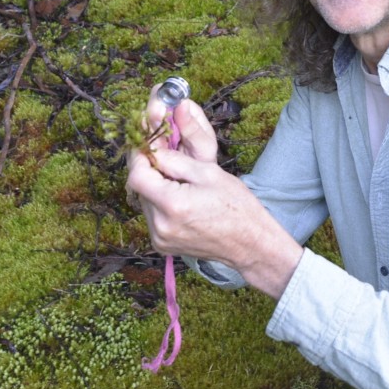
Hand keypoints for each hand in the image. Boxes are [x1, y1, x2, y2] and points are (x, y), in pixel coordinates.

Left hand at [125, 91, 302, 298]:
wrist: (251, 244)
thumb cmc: (237, 206)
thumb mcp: (208, 172)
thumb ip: (175, 158)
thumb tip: (153, 144)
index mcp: (173, 204)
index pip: (136, 174)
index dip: (140, 155)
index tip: (149, 143)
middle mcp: (160, 225)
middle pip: (139, 187)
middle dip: (149, 168)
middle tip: (166, 156)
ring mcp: (160, 238)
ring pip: (144, 200)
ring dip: (154, 186)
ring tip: (178, 180)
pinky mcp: (162, 245)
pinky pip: (151, 216)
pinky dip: (160, 202)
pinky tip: (180, 198)